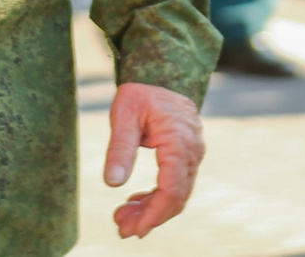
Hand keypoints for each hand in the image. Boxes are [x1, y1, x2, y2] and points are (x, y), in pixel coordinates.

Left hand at [104, 82, 202, 238]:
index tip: (134, 228)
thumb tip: (112, 183)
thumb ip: (119, 148)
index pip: (172, 189)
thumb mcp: (124, 115)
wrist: (159, 76)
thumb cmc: (139, 94)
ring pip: (176, 193)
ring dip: (152, 209)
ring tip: (122, 218)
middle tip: (121, 227)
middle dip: (150, 217)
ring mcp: (192, 154)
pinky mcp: (186, 156)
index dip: (155, 213)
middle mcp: (191, 151)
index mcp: (178, 141)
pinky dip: (157, 196)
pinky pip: (176, 183)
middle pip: (176, 196)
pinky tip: (135, 201)